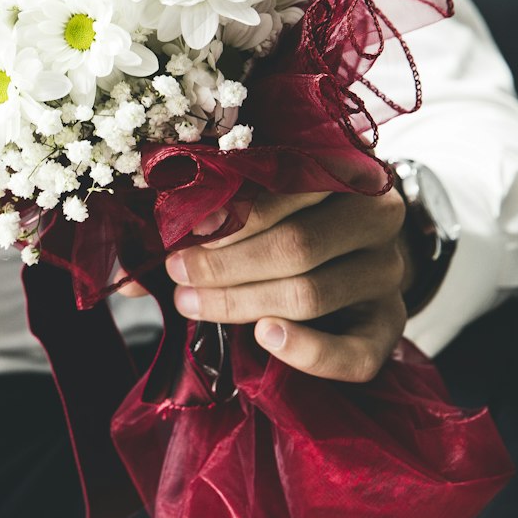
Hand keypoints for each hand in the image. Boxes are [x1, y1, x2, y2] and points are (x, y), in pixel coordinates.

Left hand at [116, 190, 411, 381]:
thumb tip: (128, 274)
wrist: (348, 252)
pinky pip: (355, 352)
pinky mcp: (390, 326)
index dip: (237, 207)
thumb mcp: (249, 201)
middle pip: (299, 244)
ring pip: (313, 292)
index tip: (188, 228)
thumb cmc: (284, 217)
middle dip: (227, 264)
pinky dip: (308, 351)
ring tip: (191, 303)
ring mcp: (388, 272)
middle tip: (177, 274)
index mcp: (346, 166)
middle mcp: (378, 214)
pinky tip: (265, 338)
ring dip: (242, 302)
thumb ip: (196, 219)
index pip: (295, 182)